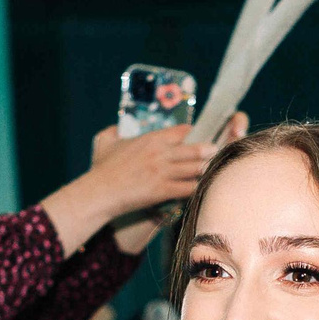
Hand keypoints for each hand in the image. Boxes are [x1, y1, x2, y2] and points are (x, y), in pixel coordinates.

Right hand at [43, 119, 239, 253]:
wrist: (100, 192)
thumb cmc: (101, 169)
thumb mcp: (103, 143)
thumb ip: (112, 132)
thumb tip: (115, 127)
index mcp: (150, 139)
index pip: (180, 131)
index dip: (190, 134)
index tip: (195, 136)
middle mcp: (160, 153)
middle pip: (194, 150)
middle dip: (208, 151)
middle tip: (217, 152)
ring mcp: (163, 172)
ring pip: (195, 168)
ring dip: (206, 169)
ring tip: (215, 170)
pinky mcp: (163, 190)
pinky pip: (188, 188)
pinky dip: (198, 188)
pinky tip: (204, 189)